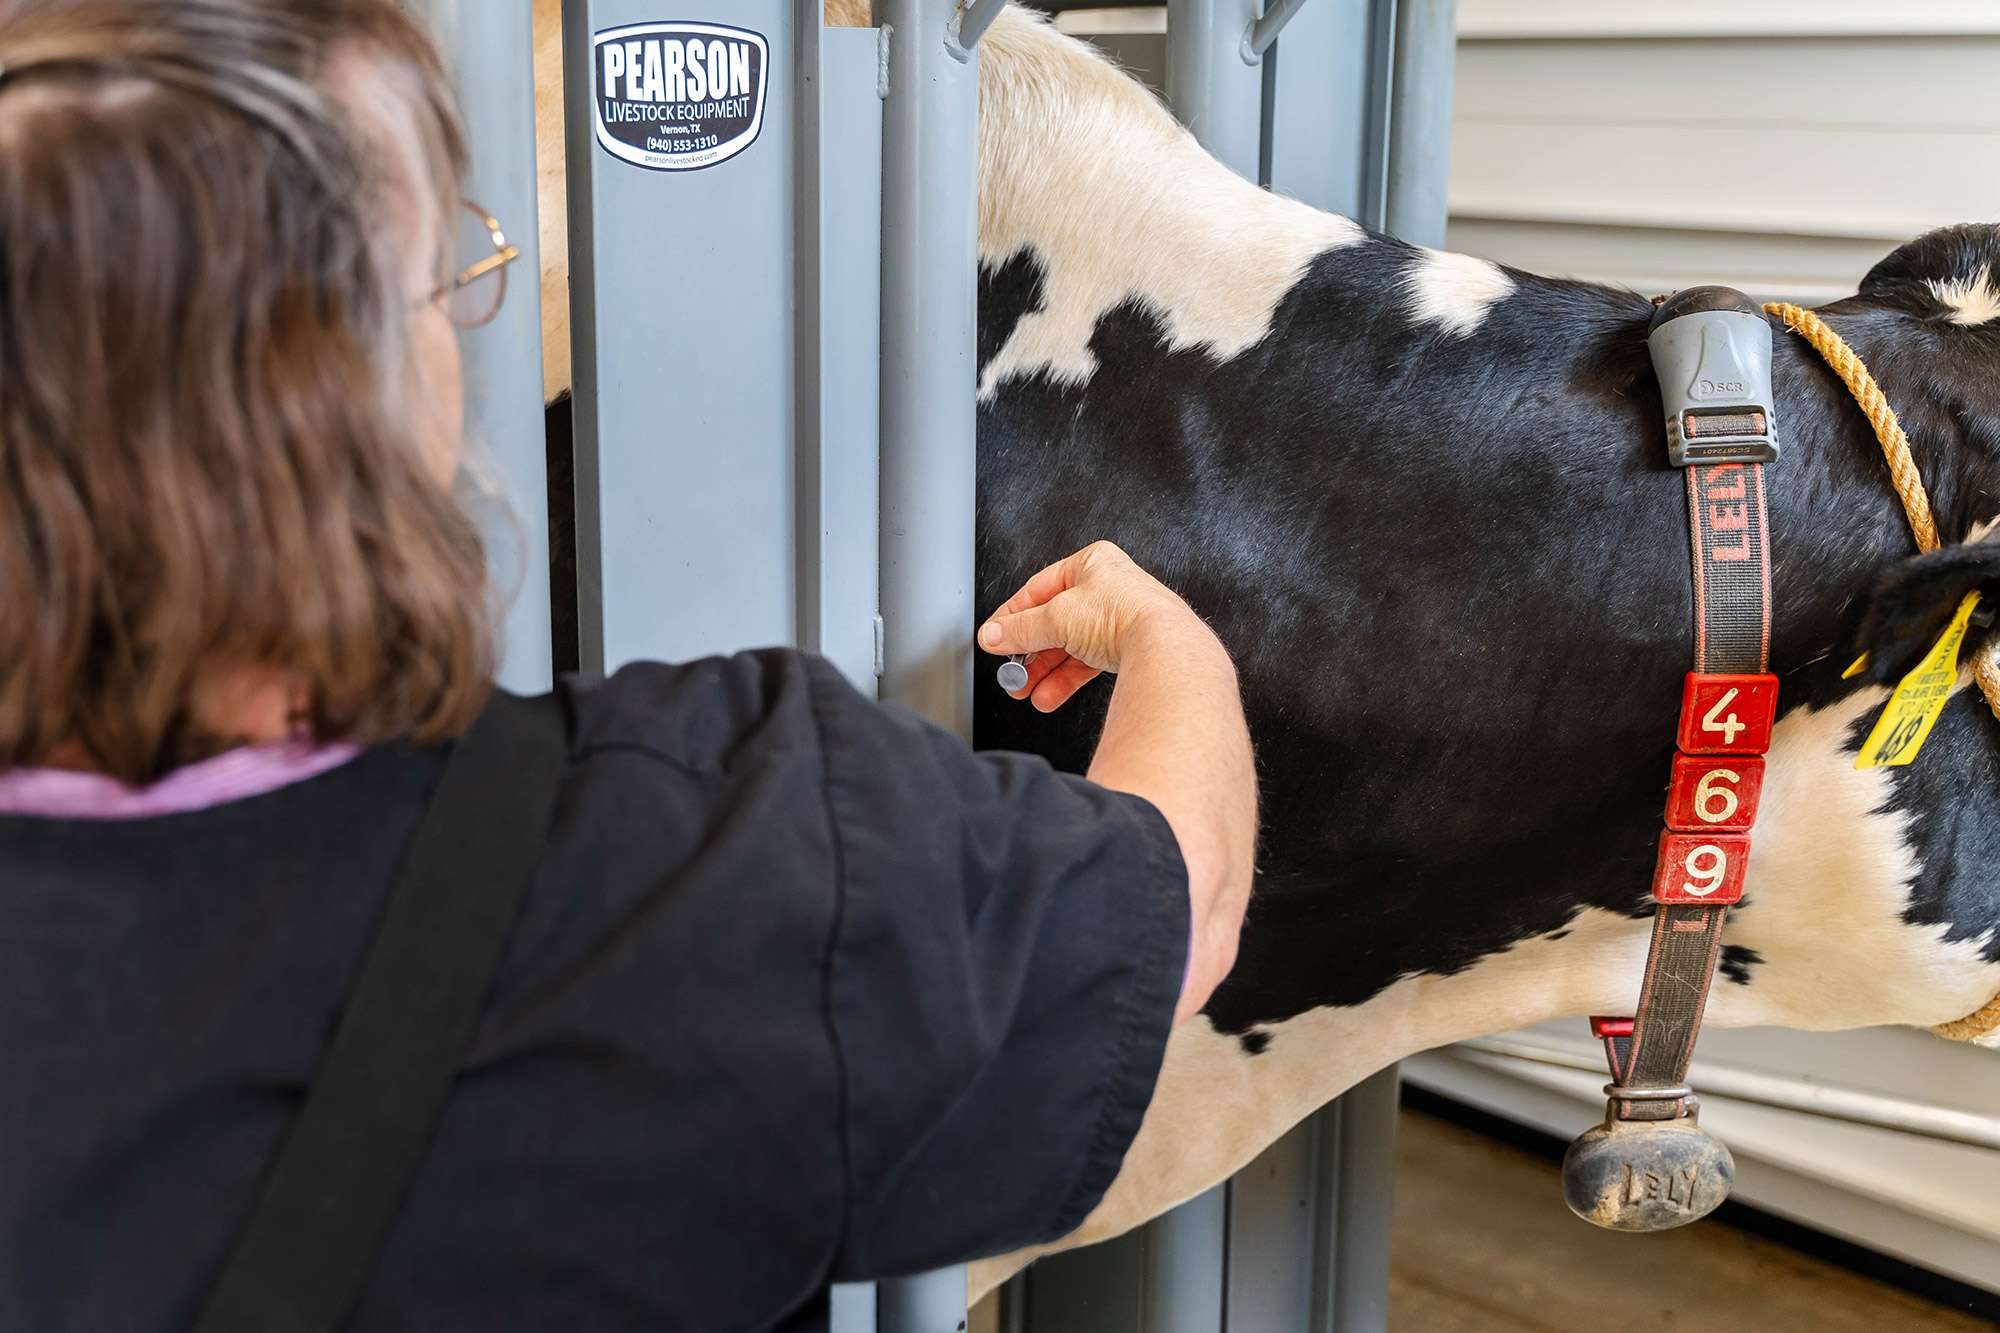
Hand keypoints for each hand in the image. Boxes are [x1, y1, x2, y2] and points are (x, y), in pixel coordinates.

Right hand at [978, 541, 1195, 711]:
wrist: (1165, 646)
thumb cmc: (1123, 615)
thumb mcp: (1056, 618)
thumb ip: (1020, 628)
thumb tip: (993, 635)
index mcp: (1092, 562)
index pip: (1039, 589)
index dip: (1013, 616)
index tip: (995, 636)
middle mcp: (1109, 588)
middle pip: (1054, 621)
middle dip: (1030, 651)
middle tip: (1011, 669)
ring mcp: (1121, 619)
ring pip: (1071, 646)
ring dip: (1045, 671)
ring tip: (1026, 689)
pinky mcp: (1129, 647)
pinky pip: (1089, 663)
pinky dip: (1066, 679)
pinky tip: (1049, 694)